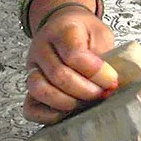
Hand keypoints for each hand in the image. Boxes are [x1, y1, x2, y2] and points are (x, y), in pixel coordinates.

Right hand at [23, 6, 118, 123]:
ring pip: (40, 90)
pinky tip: (68, 113)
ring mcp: (31, 68)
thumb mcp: (100, 34)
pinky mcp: (28, 87)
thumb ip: (104, 54)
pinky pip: (29, 108)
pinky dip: (48, 115)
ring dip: (68, 102)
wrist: (63, 25)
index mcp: (62, 30)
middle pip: (59, 75)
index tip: (112, 80)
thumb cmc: (84, 32)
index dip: (96, 72)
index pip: (74, 55)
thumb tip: (109, 82)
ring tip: (88, 102)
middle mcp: (41, 49)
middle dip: (86, 90)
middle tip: (103, 93)